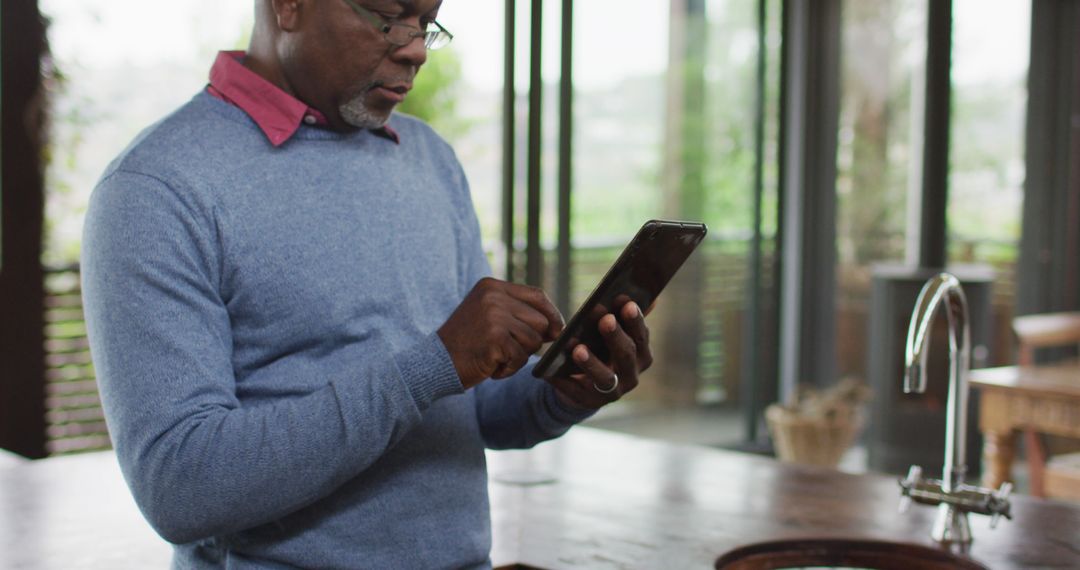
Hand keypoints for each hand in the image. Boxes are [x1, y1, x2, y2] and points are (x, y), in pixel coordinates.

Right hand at [439, 278, 563, 388]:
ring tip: (496, 357)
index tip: (555, 330)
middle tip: (508, 350)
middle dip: (532, 341)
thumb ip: (518, 313)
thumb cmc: (466, 343)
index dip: (552, 314)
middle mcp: (493, 297)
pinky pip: (521, 358)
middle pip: (540, 320)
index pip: (537, 295)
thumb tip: (557, 326)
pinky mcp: (495, 338)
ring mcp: (494, 316)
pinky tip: (491, 366)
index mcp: (492, 286)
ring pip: (534, 341)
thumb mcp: (488, 315)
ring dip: (519, 356)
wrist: (435, 362)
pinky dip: (509, 368)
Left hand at [547, 301, 652, 408]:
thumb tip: (652, 296)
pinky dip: (564, 381)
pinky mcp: (588, 402)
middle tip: (605, 319)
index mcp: (642, 356)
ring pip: (605, 378)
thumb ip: (628, 317)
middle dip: (616, 336)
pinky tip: (552, 371)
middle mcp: (631, 376)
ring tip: (578, 349)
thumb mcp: (615, 334)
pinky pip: (575, 391)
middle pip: (626, 355)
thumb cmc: (602, 350)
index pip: (642, 337)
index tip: (627, 304)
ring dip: (592, 363)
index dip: (635, 321)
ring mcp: (611, 392)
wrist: (584, 385)